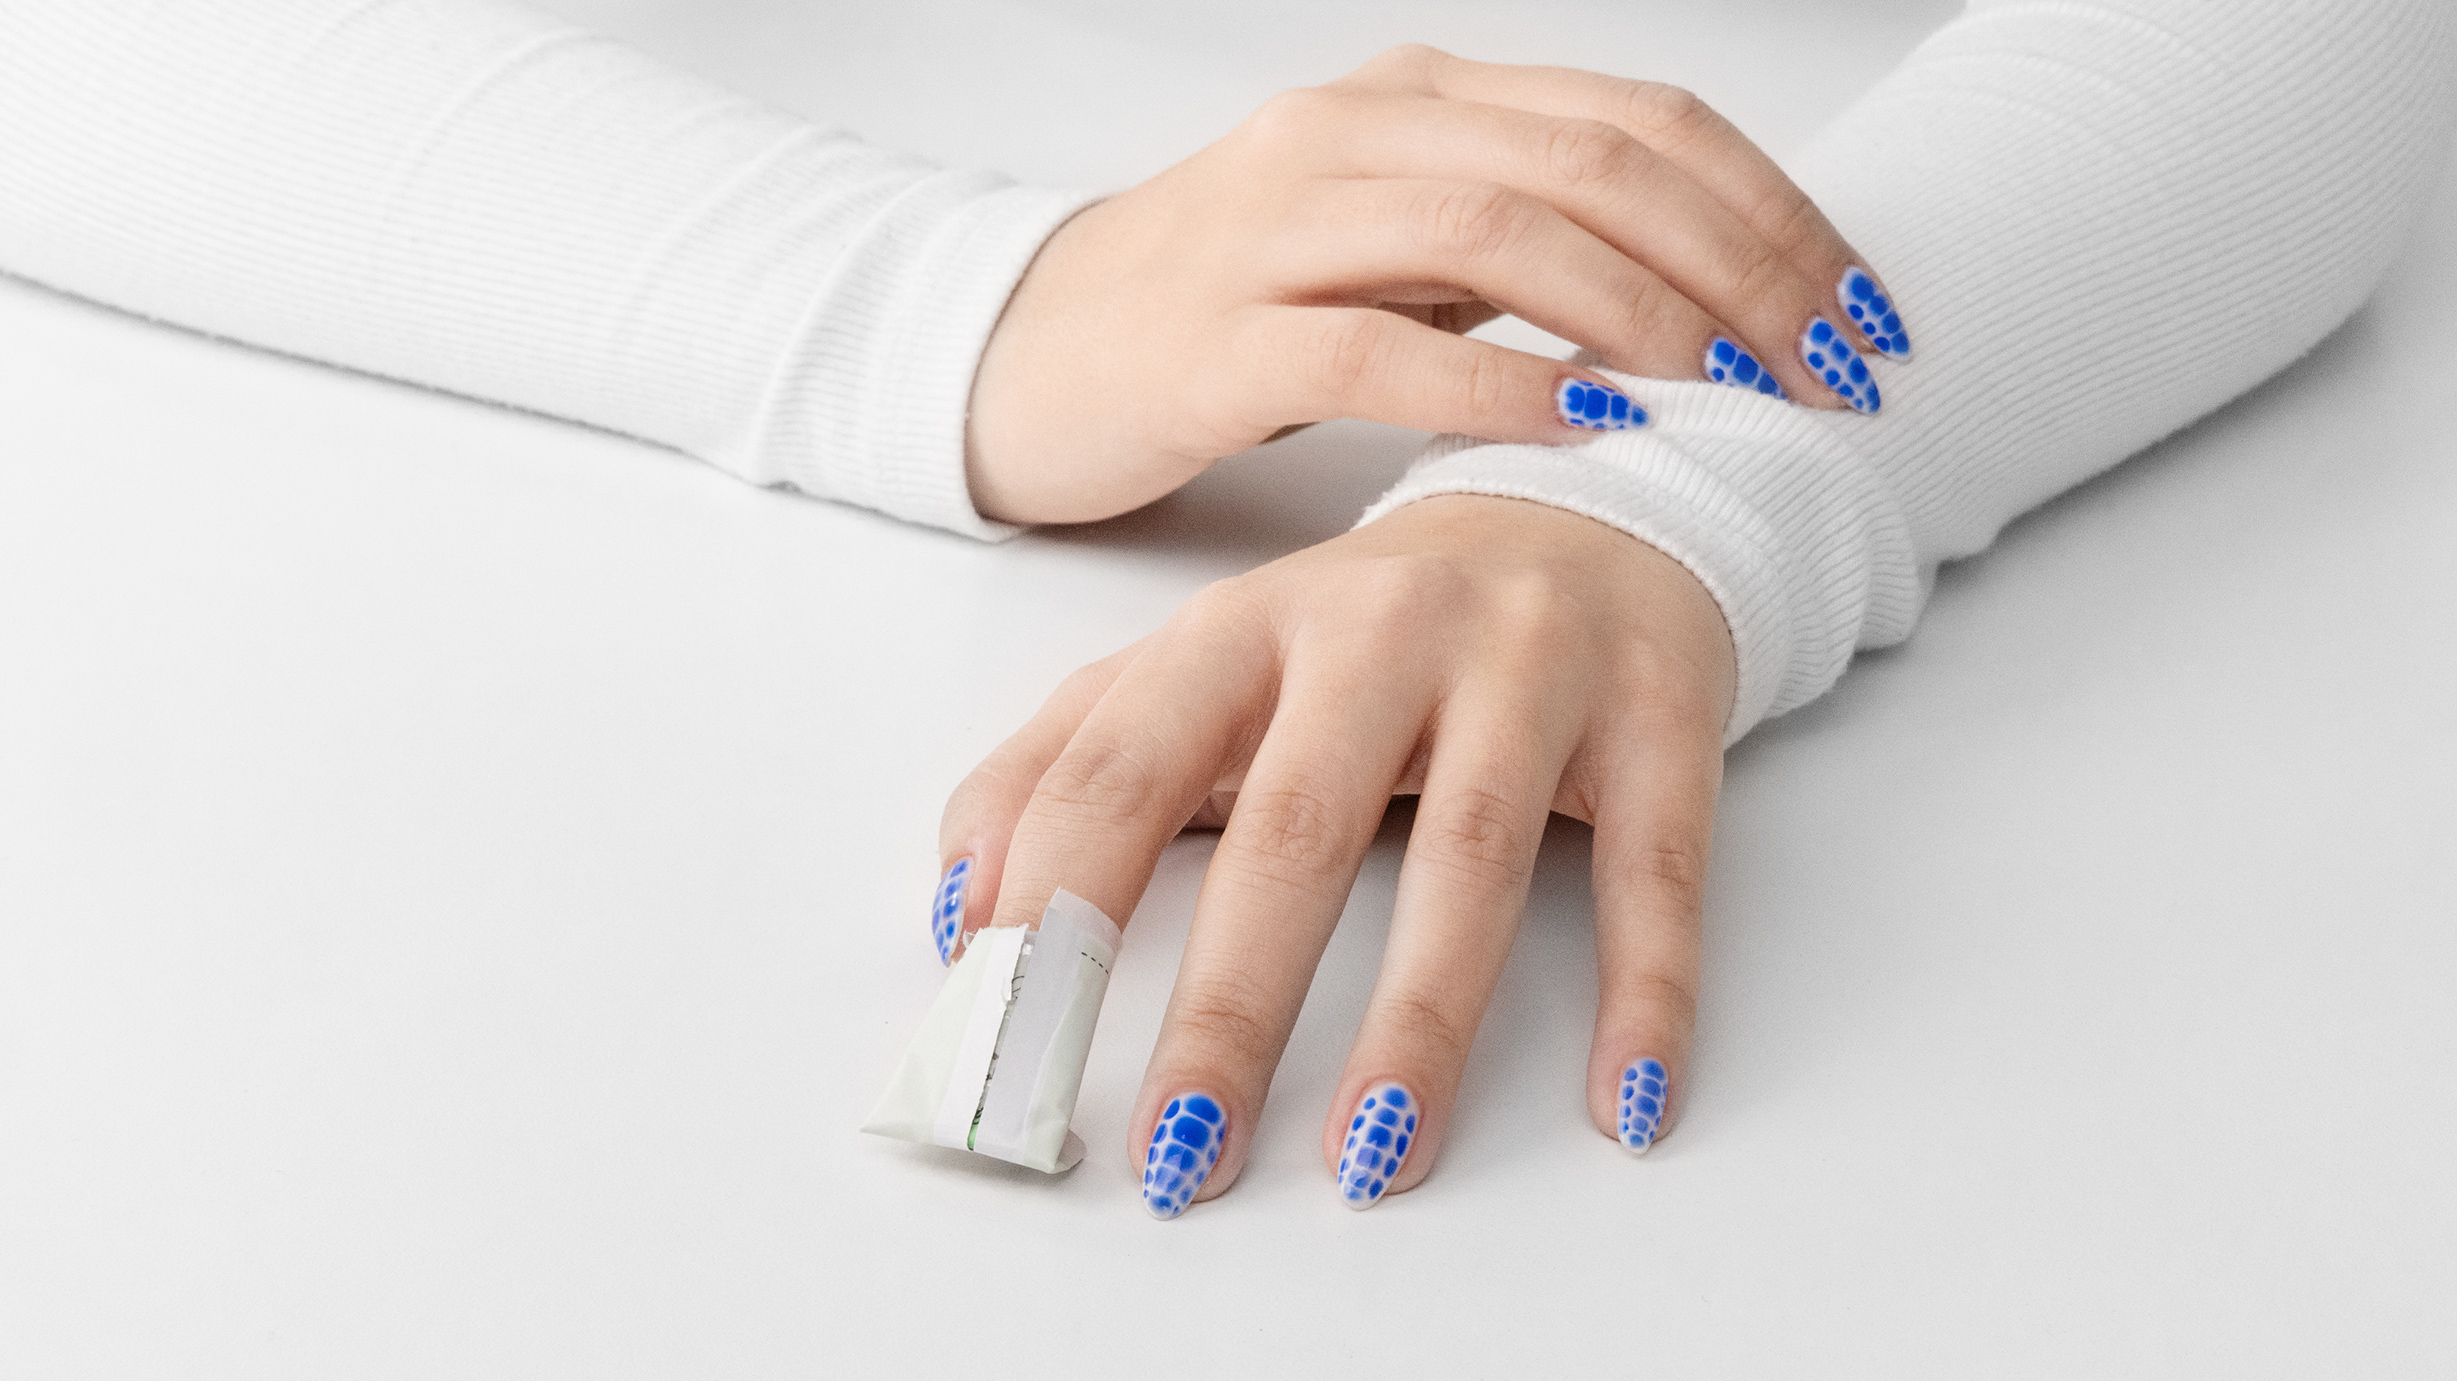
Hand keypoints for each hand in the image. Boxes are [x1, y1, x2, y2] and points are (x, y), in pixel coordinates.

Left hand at [930, 495, 1736, 1213]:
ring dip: (1420, 1020)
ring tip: (1373, 1160)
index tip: (1011, 1045)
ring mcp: (1529, 663)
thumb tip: (954, 915)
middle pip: (1296, 826)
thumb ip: (1060, 766)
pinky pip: (1654, 864)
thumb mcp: (1200, 665)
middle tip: (1180, 1153)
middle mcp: (1381, 629)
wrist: (1587, 499)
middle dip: (1229, 1003)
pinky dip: (1649, 988)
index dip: (1059, 904)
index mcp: (1243, 625)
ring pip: (1473, 852)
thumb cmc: (1365, 626)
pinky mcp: (1657, 709)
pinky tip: (1626, 1101)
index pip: (1124, 765)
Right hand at [965, 44, 1909, 524]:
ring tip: (1733, 396)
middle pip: (1593, 165)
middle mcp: (1352, 135)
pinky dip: (1494, 382)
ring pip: (1498, 231)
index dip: (1770, 208)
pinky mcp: (1214, 338)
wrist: (1023, 354)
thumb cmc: (1222, 315)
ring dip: (1642, 315)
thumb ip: (1520, 251)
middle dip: (1741, 267)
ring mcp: (1277, 227)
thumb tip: (1701, 308)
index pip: (1637, 122)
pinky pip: (1374, 345)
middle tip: (1833, 371)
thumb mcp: (1390, 251)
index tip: (1862, 310)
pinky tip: (1582, 425)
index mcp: (1414, 101)